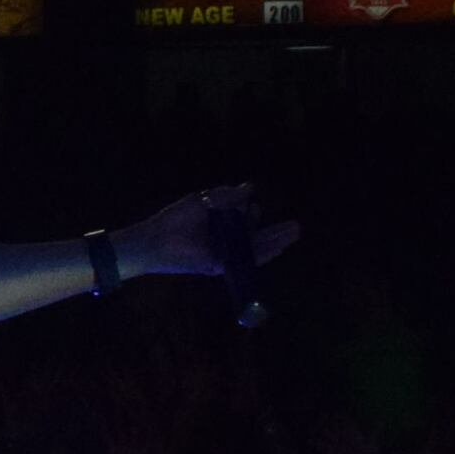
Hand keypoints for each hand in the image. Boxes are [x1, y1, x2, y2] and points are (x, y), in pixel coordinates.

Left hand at [121, 181, 304, 281]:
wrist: (157, 237)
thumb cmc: (176, 218)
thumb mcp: (203, 201)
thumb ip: (227, 196)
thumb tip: (250, 187)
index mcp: (221, 226)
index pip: (246, 223)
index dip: (255, 216)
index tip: (257, 206)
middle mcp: (226, 242)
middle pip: (257, 238)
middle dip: (276, 233)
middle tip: (296, 227)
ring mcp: (225, 255)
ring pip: (256, 250)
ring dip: (276, 243)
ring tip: (293, 234)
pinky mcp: (220, 266)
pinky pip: (245, 262)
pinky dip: (262, 255)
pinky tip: (277, 248)